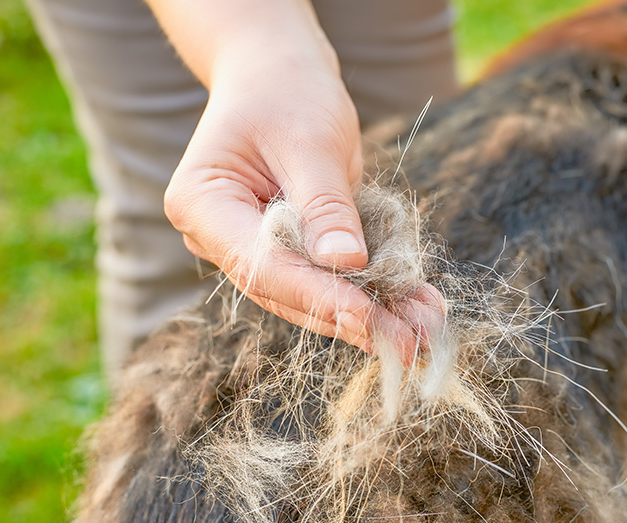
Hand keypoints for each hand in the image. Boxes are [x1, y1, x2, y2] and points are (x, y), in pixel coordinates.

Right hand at [153, 4, 442, 358]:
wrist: (280, 73)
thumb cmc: (287, 92)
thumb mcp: (311, 140)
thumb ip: (326, 205)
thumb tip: (347, 263)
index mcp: (202, 204)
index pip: (262, 265)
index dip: (320, 296)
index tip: (371, 320)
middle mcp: (218, 237)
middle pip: (287, 292)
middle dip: (352, 319)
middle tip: (411, 344)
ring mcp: (250, 248)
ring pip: (311, 296)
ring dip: (371, 314)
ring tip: (425, 330)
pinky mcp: (286, 252)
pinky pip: (329, 280)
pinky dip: (373, 293)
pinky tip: (417, 307)